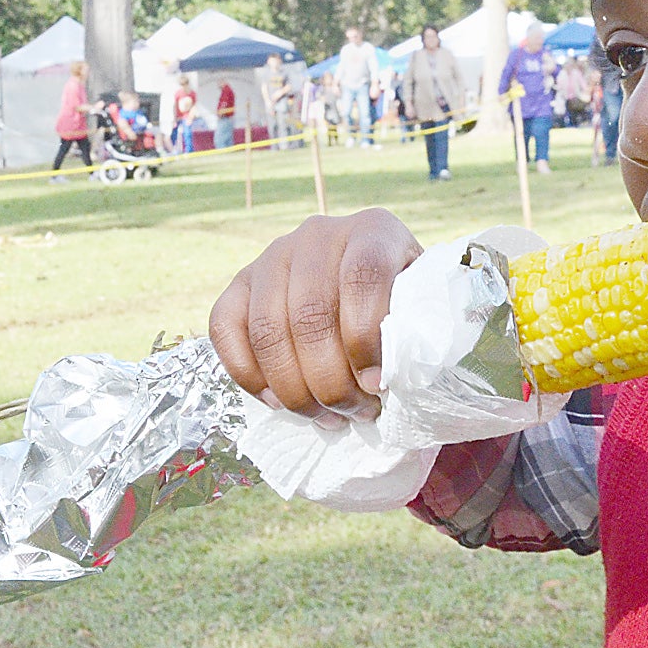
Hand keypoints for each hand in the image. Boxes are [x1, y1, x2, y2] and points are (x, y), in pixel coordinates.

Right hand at [209, 208, 422, 426]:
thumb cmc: (402, 308)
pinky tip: (281, 403)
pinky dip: (250, 377)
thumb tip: (398, 377)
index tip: (378, 386)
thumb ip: (415, 331)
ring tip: (327, 417)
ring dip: (295, 389)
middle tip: (356, 413)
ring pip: (267, 330)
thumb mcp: (422, 308)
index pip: (362, 277)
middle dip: (331, 381)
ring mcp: (272, 256)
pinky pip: (225, 331)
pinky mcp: (239, 283)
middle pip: (309, 314)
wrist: (366, 287)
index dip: (366, 338)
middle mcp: (318, 234)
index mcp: (373, 231)